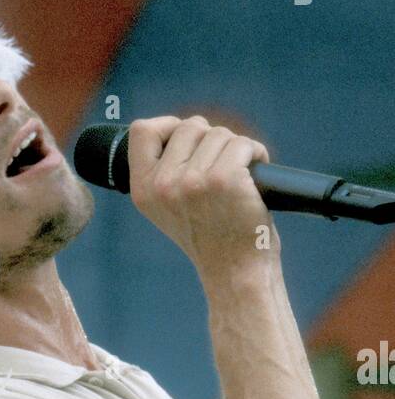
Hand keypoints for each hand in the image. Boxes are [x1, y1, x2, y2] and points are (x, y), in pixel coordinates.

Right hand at [127, 114, 280, 287]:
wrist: (234, 273)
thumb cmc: (210, 238)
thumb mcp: (171, 207)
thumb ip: (165, 171)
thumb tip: (182, 127)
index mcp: (143, 191)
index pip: (141, 130)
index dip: (167, 125)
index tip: (189, 140)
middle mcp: (163, 185)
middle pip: (189, 126)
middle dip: (211, 140)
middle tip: (221, 169)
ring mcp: (193, 182)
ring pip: (220, 134)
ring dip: (236, 150)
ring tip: (239, 180)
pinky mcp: (225, 179)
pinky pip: (243, 144)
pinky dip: (256, 154)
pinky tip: (254, 178)